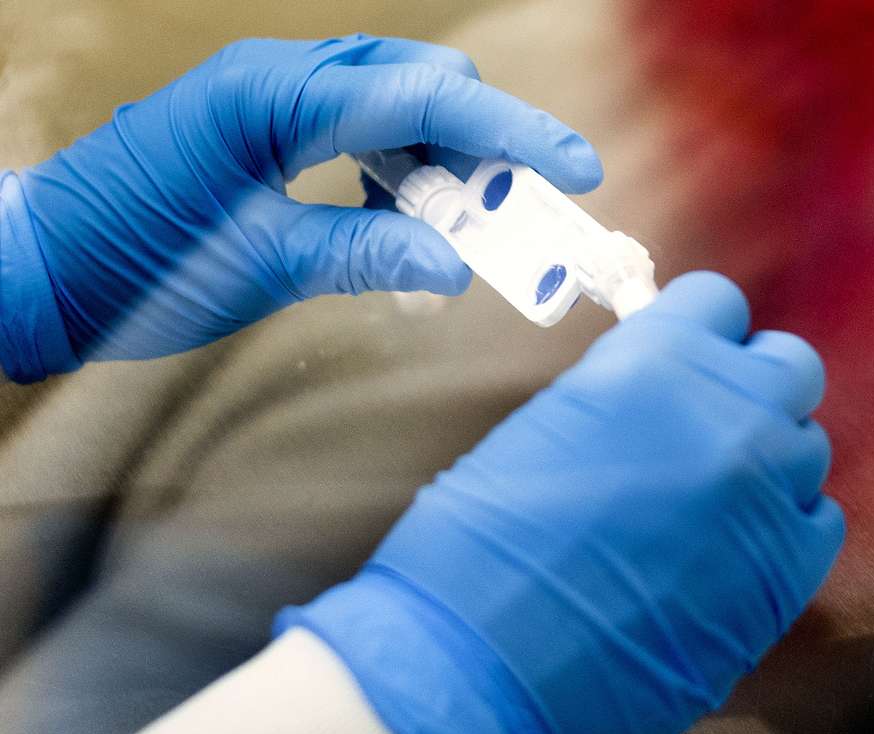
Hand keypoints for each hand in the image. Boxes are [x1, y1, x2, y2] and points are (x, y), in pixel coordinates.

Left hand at [0, 35, 601, 380]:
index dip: (511, 131)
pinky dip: (397, 172)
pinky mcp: (264, 124)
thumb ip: (363, 253)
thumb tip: (455, 265)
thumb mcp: (260, 267)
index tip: (575, 169)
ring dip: (442, 163)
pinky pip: (358, 130)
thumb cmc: (135, 265)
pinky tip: (397, 220)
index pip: (424, 96)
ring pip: (396, 105)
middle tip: (513, 219)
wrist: (45, 270)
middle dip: (484, 147)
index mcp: (273, 98)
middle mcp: (277, 78)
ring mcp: (269, 96)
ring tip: (456, 232)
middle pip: (421, 85)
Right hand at [277, 272, 844, 733]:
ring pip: (806, 448)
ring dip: (766, 464)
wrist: (482, 666)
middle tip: (704, 433)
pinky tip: (734, 555)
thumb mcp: (545, 427)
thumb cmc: (476, 545)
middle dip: (750, 389)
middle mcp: (731, 414)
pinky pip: (819, 523)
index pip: (719, 304)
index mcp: (656, 361)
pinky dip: (784, 529)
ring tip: (710, 508)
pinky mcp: (787, 577)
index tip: (681, 367)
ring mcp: (769, 495)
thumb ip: (619, 396)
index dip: (698, 335)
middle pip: (789, 368)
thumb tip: (652, 405)